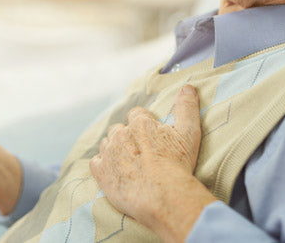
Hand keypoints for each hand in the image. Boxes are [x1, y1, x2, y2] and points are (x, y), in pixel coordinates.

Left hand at [89, 85, 215, 242]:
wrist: (164, 196)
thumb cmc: (178, 165)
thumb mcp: (189, 133)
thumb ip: (187, 108)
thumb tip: (187, 87)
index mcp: (140, 123)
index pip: (136, 114)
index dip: (143, 124)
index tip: (149, 136)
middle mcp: (121, 134)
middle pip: (119, 129)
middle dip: (126, 137)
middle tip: (139, 152)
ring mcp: (109, 153)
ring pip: (106, 144)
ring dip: (114, 149)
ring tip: (127, 163)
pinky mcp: (100, 172)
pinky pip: (95, 162)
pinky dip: (102, 165)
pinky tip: (113, 172)